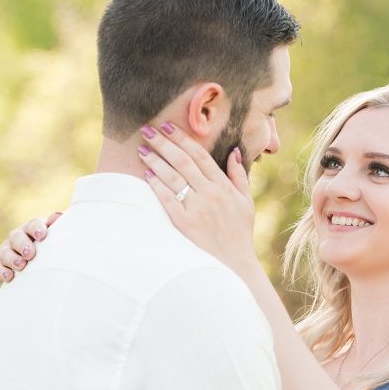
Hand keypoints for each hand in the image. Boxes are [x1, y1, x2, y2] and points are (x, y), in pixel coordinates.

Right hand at [0, 211, 62, 283]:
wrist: (35, 271)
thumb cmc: (47, 251)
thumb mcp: (53, 240)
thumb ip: (56, 228)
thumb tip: (57, 216)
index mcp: (32, 230)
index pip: (33, 224)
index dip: (37, 228)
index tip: (42, 235)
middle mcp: (17, 238)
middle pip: (16, 237)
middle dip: (22, 244)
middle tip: (30, 254)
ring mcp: (6, 250)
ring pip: (5, 252)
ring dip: (12, 259)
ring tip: (21, 265)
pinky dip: (1, 271)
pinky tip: (8, 276)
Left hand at [137, 121, 257, 273]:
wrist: (234, 263)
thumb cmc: (239, 233)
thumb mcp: (246, 202)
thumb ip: (239, 175)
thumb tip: (234, 151)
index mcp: (224, 186)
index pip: (200, 155)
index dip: (182, 139)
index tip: (168, 126)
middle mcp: (210, 194)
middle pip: (183, 162)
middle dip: (164, 143)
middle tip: (148, 130)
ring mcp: (197, 209)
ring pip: (173, 177)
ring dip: (156, 161)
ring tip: (142, 149)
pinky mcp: (184, 223)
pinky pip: (168, 199)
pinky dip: (157, 185)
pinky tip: (147, 174)